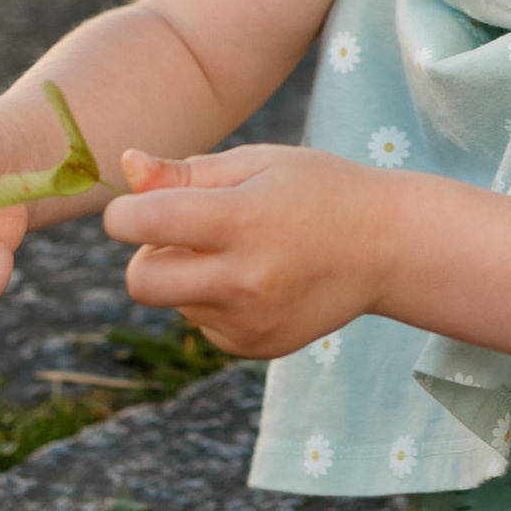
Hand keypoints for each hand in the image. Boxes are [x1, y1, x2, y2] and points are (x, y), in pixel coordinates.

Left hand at [102, 144, 389, 356]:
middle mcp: (244, 280)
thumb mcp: (256, 163)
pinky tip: (257, 278)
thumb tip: (126, 167)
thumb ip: (185, 172)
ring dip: (186, 275)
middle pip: (141, 282)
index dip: (124, 212)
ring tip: (241, 249)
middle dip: (145, 255)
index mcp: (242, 220)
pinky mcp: (256, 347)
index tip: (136, 206)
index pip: (142, 223)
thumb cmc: (316, 190)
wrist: (386, 248)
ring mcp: (251, 322)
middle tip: (183, 233)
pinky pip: (202, 323)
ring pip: (173, 301)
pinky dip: (212, 300)